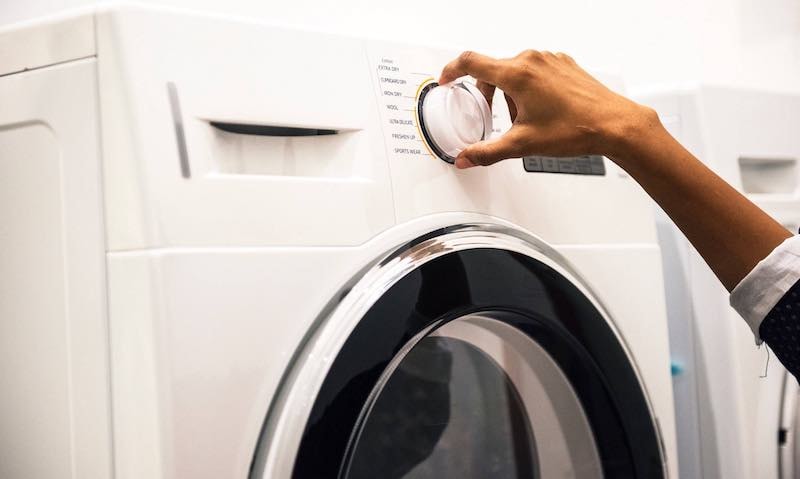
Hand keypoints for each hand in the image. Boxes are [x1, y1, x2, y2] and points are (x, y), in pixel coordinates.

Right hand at [438, 50, 658, 168]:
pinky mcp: (564, 64)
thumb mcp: (523, 145)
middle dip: (488, 94)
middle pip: (494, 70)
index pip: (471, 62)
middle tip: (494, 116)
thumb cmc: (575, 129)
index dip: (452, 70)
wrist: (614, 124)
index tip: (447, 79)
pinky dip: (529, 88)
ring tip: (525, 119)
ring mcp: (551, 60)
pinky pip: (535, 71)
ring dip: (510, 93)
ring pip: (515, 71)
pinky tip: (542, 111)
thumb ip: (487, 152)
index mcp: (518, 74)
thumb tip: (467, 159)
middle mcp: (533, 60)